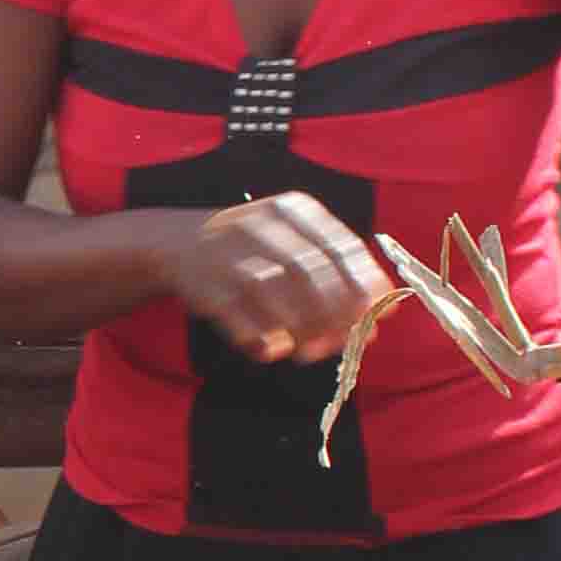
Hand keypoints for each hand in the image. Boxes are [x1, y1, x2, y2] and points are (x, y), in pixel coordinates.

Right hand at [167, 195, 392, 365]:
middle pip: (308, 270)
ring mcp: (229, 255)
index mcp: (291, 209)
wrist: (178, 241)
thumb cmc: (252, 246)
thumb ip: (334, 265)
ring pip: (274, 293)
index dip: (363, 283)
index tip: (381, 312)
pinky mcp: (205, 286)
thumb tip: (382, 304)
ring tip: (315, 351)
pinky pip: (238, 315)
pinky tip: (277, 350)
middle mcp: (260, 226)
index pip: (337, 245)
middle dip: (335, 311)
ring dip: (301, 327)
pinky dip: (261, 336)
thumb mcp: (292, 235)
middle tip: (351, 340)